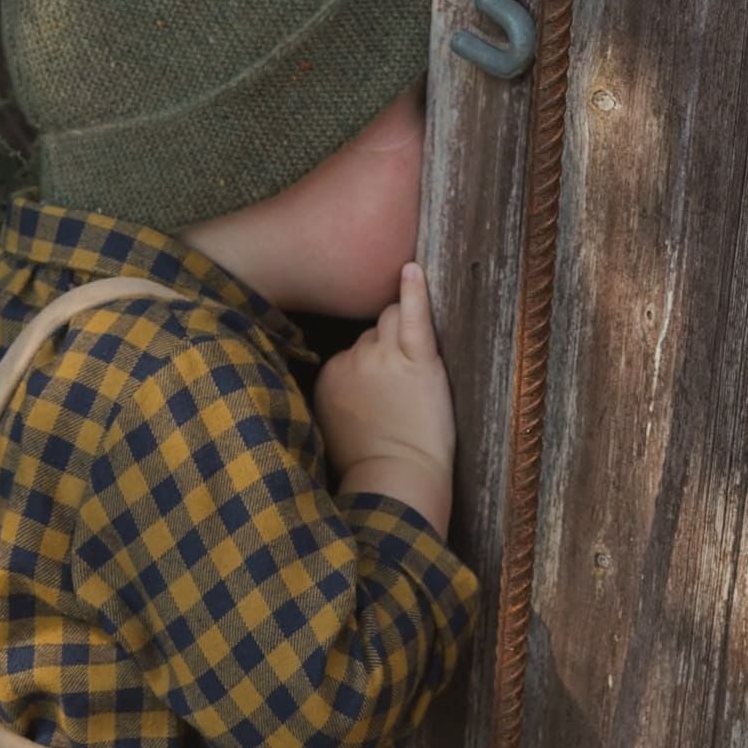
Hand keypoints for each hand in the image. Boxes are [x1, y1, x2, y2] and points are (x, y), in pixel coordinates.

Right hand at [313, 263, 458, 535]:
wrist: (396, 478)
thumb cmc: (369, 462)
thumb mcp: (332, 424)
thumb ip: (337, 392)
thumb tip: (347, 376)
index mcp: (329, 375)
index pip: (352, 349)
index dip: (371, 365)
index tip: (382, 387)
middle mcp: (351, 359)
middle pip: (372, 333)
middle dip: (387, 349)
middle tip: (403, 383)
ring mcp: (384, 356)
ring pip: (390, 319)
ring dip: (402, 332)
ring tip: (417, 361)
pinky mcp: (418, 359)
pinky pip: (413, 315)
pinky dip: (415, 291)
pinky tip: (413, 268)